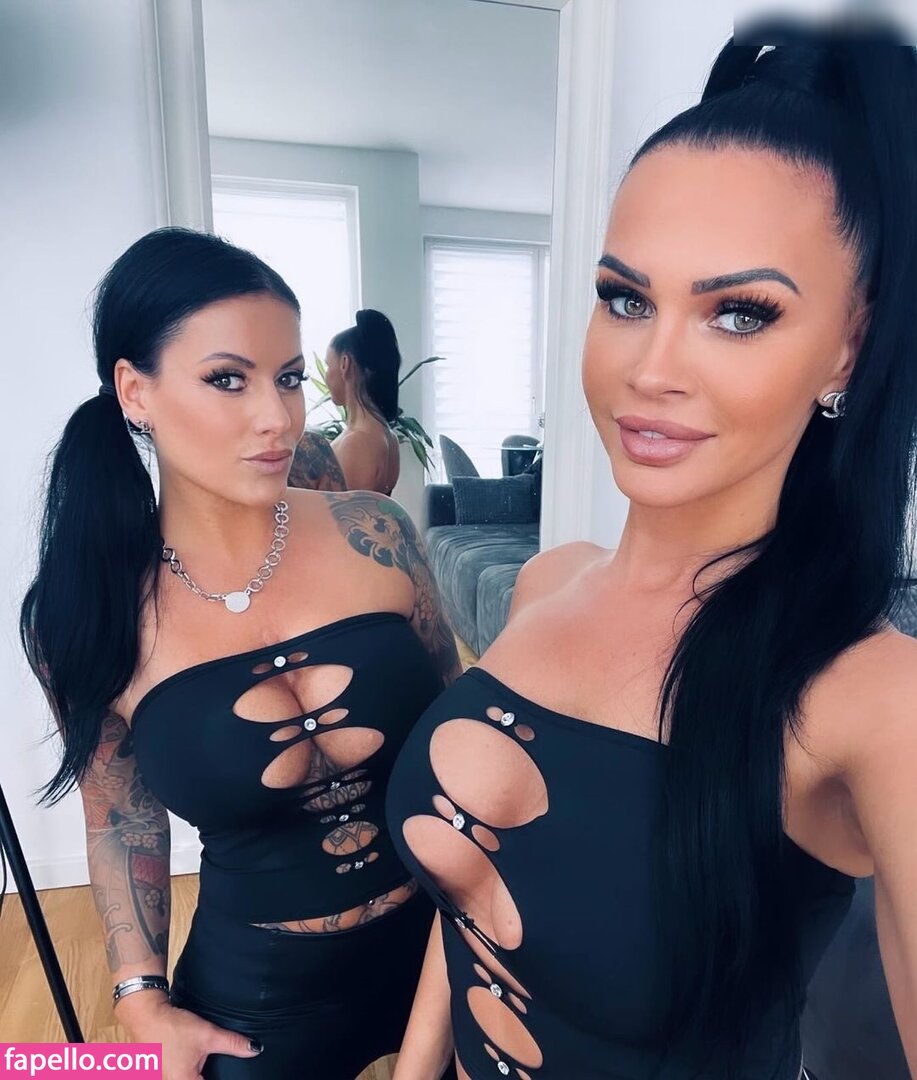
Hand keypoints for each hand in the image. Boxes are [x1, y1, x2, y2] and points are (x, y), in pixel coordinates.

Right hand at [125, 998, 262, 1078]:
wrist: (144, 1015)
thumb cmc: (172, 1027)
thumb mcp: (207, 1035)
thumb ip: (232, 1043)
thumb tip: (254, 1049)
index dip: (219, 1077)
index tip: (219, 1071)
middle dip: (205, 1074)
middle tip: (207, 1065)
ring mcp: (160, 1079)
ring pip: (183, 1079)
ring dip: (193, 1072)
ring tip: (196, 1061)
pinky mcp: (155, 1073)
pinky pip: (172, 1076)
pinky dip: (182, 1072)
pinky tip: (186, 1062)